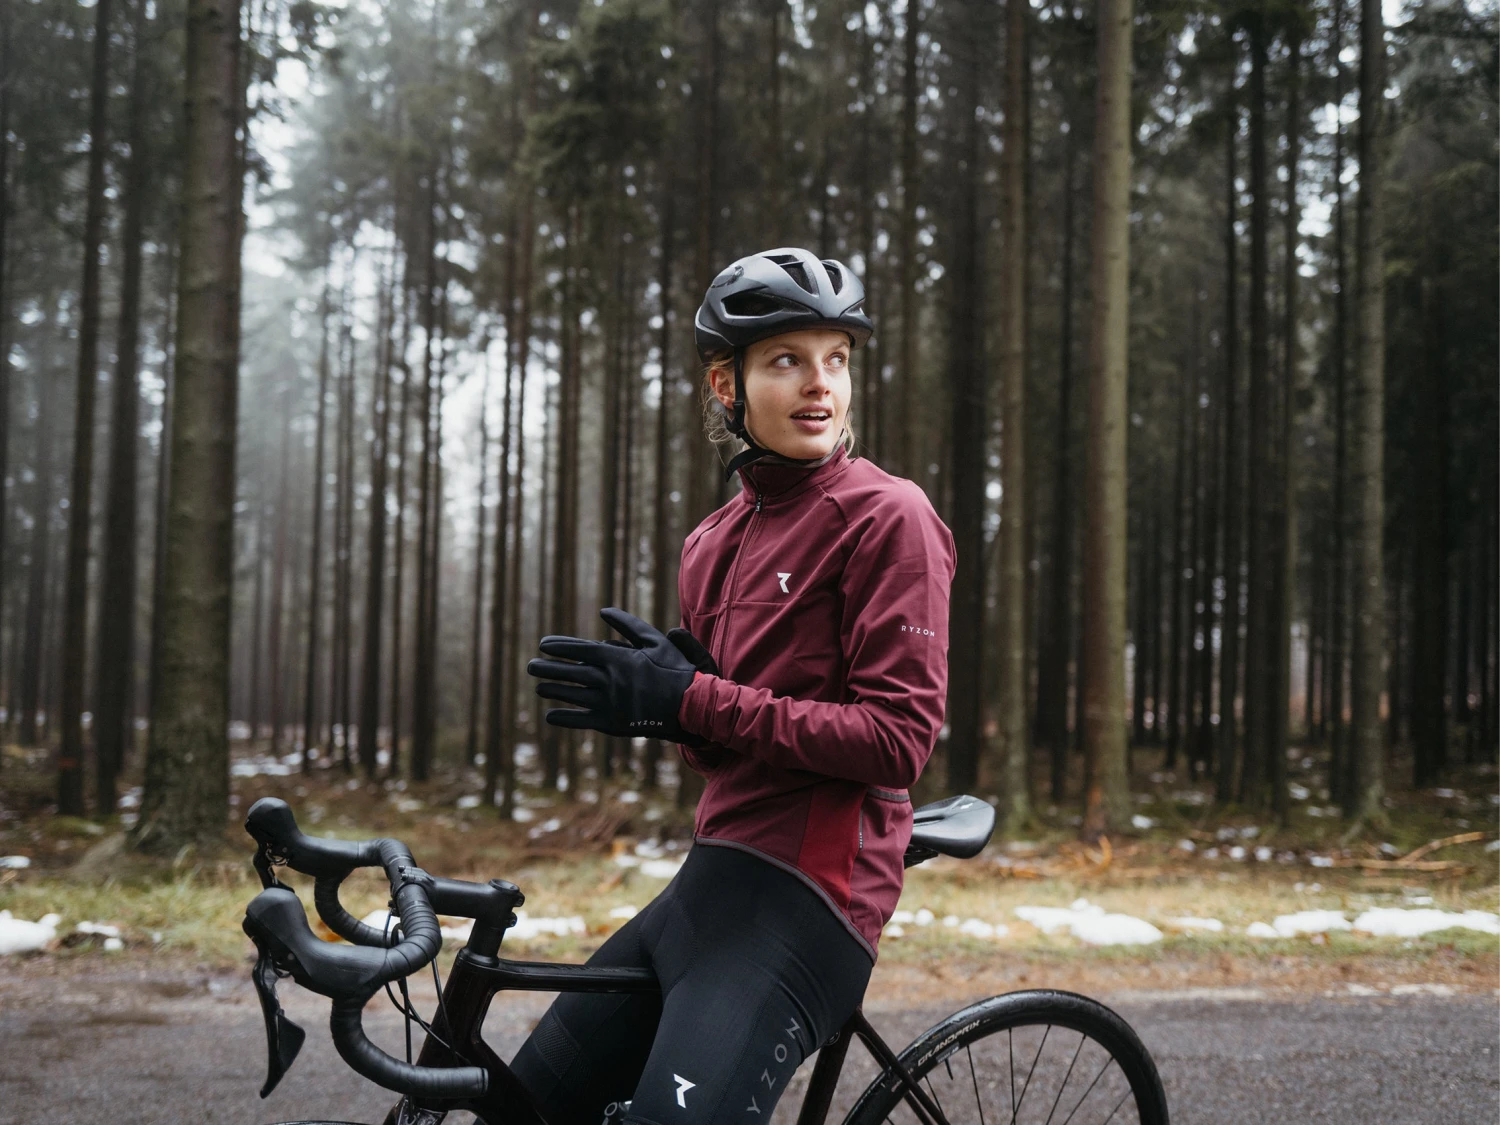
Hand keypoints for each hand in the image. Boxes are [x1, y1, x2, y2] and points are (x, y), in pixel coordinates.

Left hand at [528, 609, 710, 743]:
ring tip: (539, 687)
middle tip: (531, 666)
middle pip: (570, 672)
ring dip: (553, 690)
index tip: (543, 645)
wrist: (690, 705)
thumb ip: (627, 625)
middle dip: (548, 668)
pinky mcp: (613, 725)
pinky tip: (550, 716)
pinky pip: (582, 721)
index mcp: (618, 659)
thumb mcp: (654, 640)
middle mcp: (609, 681)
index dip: (559, 647)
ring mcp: (609, 704)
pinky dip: (564, 718)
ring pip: (573, 696)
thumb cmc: (674, 669)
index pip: (580, 650)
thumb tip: (604, 611)